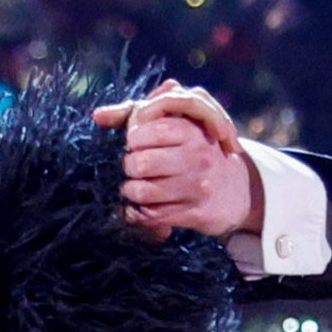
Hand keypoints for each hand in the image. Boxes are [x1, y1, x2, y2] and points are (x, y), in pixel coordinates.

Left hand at [96, 85, 264, 239]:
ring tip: (133, 189)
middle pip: (140, 162)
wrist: (234, 192)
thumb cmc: (195, 153)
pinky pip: (152, 216)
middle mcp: (197, 157)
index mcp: (192, 131)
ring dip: (129, 193)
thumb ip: (138, 114)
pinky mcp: (195, 213)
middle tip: (132, 169)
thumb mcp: (178, 126)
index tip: (135, 145)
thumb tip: (97, 115)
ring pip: (142, 192)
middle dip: (128, 168)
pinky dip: (136, 214)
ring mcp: (197, 186)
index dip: (132, 140)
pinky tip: (138, 209)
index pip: (148, 131)